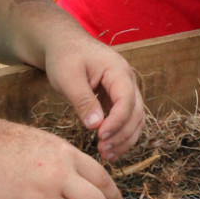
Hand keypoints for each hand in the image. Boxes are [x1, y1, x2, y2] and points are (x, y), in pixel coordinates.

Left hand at [42, 23, 145, 162]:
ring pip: (135, 119)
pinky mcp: (117, 98)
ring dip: (124, 139)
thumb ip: (83, 101)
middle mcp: (127, 80)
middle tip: (103, 151)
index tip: (100, 137)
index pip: (127, 100)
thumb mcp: (68, 77)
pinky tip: (108, 148)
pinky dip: (120, 134)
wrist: (63, 43)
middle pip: (136, 113)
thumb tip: (95, 126)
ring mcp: (125, 89)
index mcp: (118, 70)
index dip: (117, 122)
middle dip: (122, 135)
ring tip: (107, 155)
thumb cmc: (64, 56)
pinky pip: (126, 119)